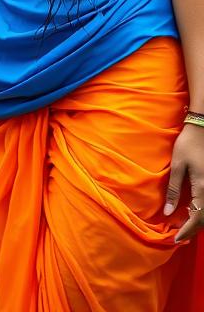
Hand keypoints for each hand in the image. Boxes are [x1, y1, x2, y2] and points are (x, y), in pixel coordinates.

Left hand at [165, 124, 203, 241]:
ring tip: (184, 230)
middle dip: (193, 231)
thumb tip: (169, 212)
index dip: (187, 231)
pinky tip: (192, 214)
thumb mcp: (177, 166)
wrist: (202, 130)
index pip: (197, 218)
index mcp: (203, 189)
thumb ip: (174, 190)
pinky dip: (202, 213)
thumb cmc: (187, 145)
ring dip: (198, 223)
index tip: (176, 240)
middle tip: (178, 238)